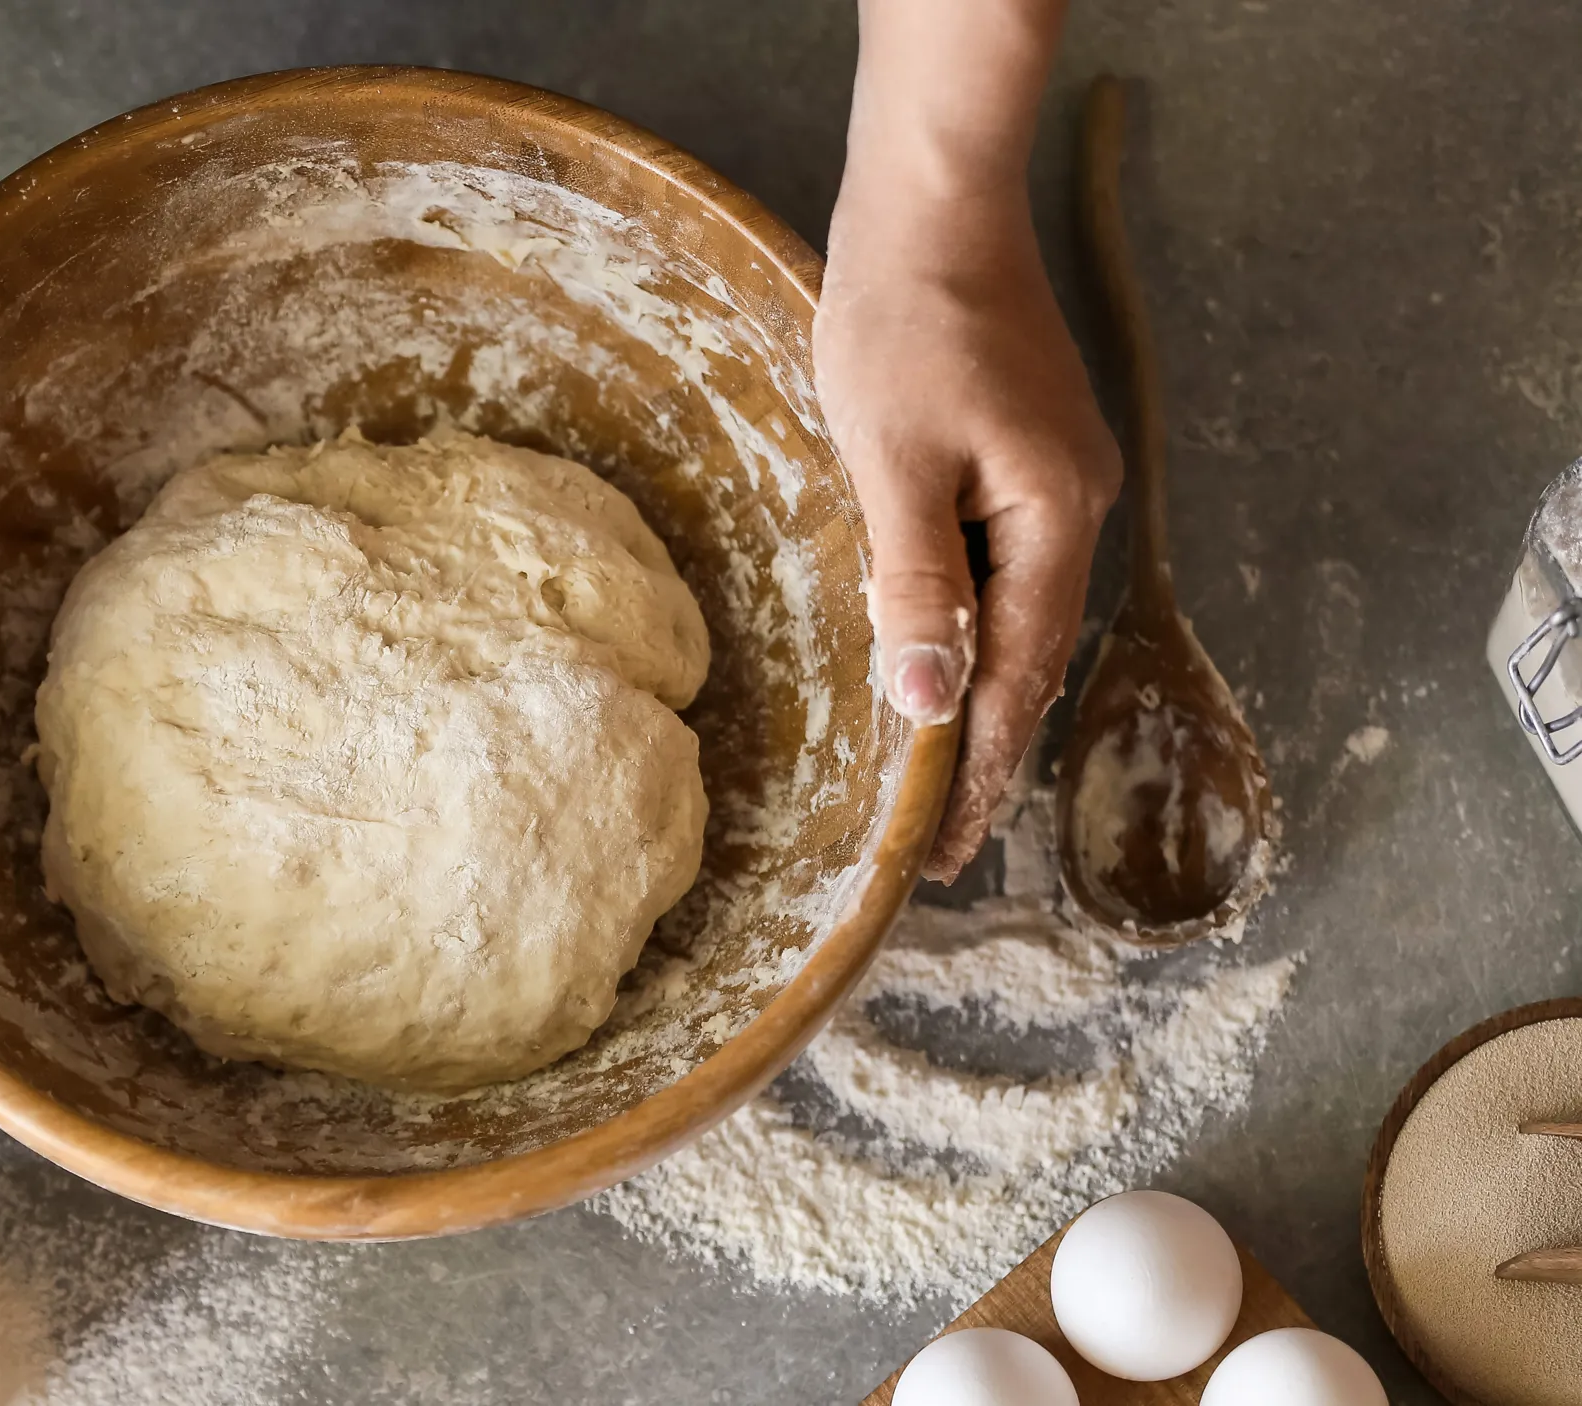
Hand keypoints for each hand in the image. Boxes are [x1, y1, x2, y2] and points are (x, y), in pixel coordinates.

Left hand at [817, 191, 1119, 880]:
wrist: (932, 208)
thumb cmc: (904, 324)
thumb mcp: (893, 461)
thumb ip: (915, 582)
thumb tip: (929, 700)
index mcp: (1053, 518)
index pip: (1019, 675)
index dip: (984, 768)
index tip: (946, 851)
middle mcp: (1075, 506)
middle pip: (1033, 654)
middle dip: (989, 748)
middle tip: (942, 843)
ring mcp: (1057, 477)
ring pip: (1021, 612)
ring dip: (983, 691)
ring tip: (942, 773)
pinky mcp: (1026, 452)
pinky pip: (1007, 564)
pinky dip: (976, 624)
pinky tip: (945, 655)